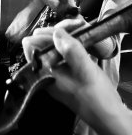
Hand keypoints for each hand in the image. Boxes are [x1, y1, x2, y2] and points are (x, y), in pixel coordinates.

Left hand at [22, 19, 131, 134]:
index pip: (31, 46)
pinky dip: (66, 45)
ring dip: (61, 37)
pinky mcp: (62, 73)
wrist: (108, 114)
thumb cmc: (95, 96)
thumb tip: (56, 32)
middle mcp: (44, 73)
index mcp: (43, 72)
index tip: (60, 29)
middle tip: (72, 26)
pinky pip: (58, 54)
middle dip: (54, 33)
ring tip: (76, 28)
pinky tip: (76, 40)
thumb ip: (69, 49)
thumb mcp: (84, 69)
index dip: (44, 34)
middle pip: (40, 44)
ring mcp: (52, 73)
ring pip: (50, 48)